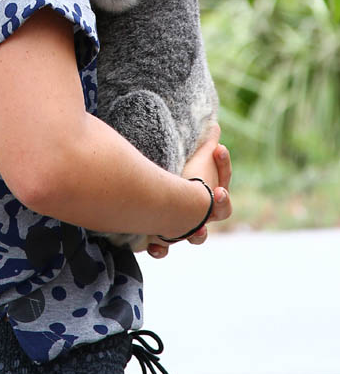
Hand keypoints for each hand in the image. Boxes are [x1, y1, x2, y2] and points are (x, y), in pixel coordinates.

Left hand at [147, 129, 231, 258]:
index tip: (218, 149)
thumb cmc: (179, 181)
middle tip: (218, 191)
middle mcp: (200, 214)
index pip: (224, 179)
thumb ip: (204, 144)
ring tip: (197, 230)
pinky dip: (160, 249)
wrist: (149, 202)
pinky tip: (154, 246)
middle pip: (218, 212)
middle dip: (221, 201)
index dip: (223, 165)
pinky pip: (163, 249)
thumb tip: (214, 124)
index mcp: (209, 195)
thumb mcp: (193, 162)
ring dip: (198, 233)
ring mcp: (183, 228)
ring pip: (196, 236)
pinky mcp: (161, 238)